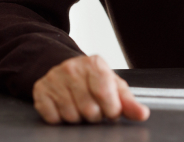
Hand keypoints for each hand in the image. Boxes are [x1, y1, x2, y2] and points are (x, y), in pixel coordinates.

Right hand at [32, 55, 149, 124]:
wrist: (67, 70)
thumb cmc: (95, 81)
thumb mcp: (114, 87)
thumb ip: (129, 102)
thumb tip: (142, 114)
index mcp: (95, 64)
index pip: (106, 95)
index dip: (111, 110)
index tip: (110, 109)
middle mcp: (72, 67)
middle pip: (88, 109)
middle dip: (94, 116)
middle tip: (93, 108)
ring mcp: (54, 77)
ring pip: (71, 116)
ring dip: (78, 118)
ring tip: (79, 107)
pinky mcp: (40, 89)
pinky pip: (52, 117)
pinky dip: (60, 118)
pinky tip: (64, 107)